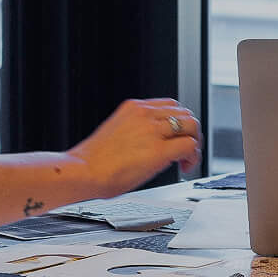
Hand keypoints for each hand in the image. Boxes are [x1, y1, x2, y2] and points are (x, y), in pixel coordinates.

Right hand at [68, 97, 203, 198]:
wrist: (83, 172)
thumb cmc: (92, 161)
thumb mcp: (115, 133)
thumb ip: (135, 132)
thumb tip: (148, 144)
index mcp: (133, 108)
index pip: (170, 105)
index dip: (179, 122)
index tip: (176, 136)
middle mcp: (145, 114)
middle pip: (185, 113)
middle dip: (190, 132)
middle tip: (185, 150)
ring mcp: (152, 131)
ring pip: (192, 126)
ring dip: (194, 143)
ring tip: (186, 159)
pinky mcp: (158, 151)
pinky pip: (189, 146)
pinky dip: (193, 157)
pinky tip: (184, 166)